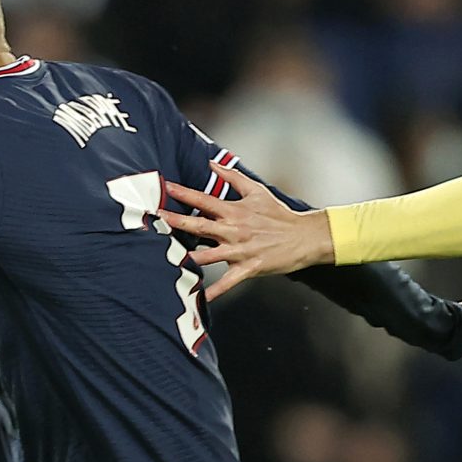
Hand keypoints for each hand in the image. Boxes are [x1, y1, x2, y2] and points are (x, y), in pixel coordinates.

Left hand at [162, 168, 333, 293]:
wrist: (304, 237)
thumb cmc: (279, 215)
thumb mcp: (257, 191)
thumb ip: (233, 177)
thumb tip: (212, 163)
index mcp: (234, 211)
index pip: (204, 200)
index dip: (183, 193)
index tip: (165, 187)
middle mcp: (234, 230)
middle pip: (199, 225)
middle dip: (176, 222)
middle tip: (157, 218)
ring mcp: (240, 250)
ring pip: (208, 255)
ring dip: (188, 257)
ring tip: (167, 258)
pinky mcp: (248, 268)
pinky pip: (228, 282)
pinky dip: (214, 291)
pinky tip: (200, 298)